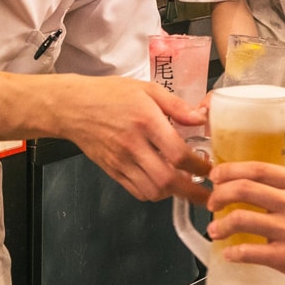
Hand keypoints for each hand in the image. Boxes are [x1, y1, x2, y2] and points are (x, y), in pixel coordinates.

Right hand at [60, 76, 210, 203]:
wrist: (73, 107)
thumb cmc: (111, 94)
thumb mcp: (147, 89)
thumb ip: (176, 105)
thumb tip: (201, 118)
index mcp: (146, 121)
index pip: (177, 153)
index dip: (198, 166)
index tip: (210, 169)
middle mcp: (133, 145)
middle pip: (166, 180)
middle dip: (191, 192)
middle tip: (207, 195)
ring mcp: (121, 161)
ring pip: (152, 191)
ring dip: (172, 193)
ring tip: (185, 186)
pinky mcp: (112, 171)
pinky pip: (137, 191)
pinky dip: (154, 193)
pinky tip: (162, 184)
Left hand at [206, 161, 284, 284]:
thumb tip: (263, 184)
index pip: (258, 169)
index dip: (231, 170)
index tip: (217, 174)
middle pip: (244, 189)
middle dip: (219, 194)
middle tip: (212, 202)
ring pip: (241, 220)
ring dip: (220, 225)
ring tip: (215, 230)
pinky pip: (249, 252)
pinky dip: (233, 252)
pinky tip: (229, 253)